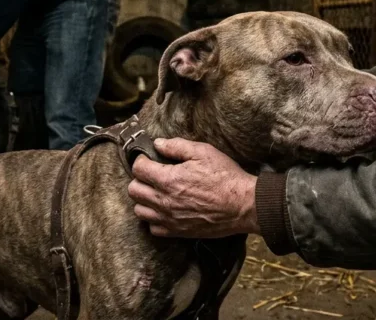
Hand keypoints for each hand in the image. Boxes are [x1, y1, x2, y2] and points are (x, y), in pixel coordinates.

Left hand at [128, 137, 258, 238]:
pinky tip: (165, 210)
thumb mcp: (203, 152)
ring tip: (157, 193)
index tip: (149, 159)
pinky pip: (153, 228)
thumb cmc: (225, 176)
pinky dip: (154, 219)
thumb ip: (177, 146)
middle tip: (152, 175)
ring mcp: (169, 219)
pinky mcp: (177, 232)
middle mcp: (164, 201)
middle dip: (140, 179)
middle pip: (133, 191)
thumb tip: (158, 144)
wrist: (242, 205)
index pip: (138, 169)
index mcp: (168, 179)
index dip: (142, 161)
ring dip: (144, 200)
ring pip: (139, 211)